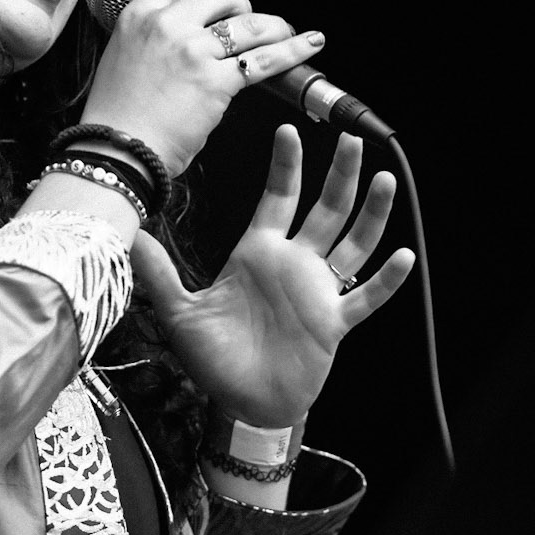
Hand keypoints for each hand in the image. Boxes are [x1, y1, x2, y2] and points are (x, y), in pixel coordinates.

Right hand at [79, 0, 325, 177]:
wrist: (117, 153)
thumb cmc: (117, 117)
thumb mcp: (121, 58)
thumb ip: (151, 39)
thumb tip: (185, 36)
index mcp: (136, 16)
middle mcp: (165, 26)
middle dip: (240, 4)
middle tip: (244, 23)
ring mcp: (193, 52)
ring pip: (248, 23)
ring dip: (271, 26)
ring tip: (282, 33)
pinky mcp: (217, 82)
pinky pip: (264, 59)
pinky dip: (293, 49)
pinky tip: (310, 43)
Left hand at [130, 125, 415, 427]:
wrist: (242, 404)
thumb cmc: (215, 359)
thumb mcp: (181, 312)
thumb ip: (159, 274)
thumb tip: (130, 237)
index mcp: (259, 254)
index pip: (277, 198)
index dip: (285, 166)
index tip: (289, 130)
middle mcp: (294, 265)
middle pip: (324, 210)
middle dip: (338, 175)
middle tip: (352, 138)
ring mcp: (318, 292)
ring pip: (353, 243)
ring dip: (370, 213)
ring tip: (384, 179)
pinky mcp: (333, 323)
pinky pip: (366, 296)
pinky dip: (386, 279)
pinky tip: (405, 255)